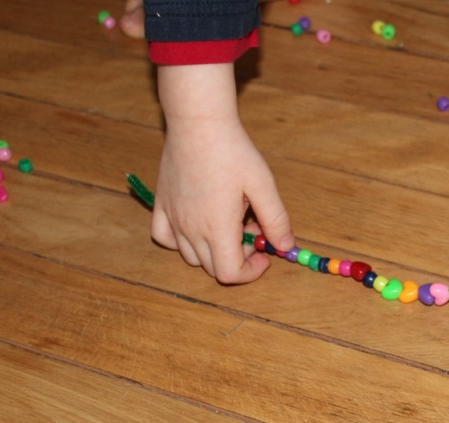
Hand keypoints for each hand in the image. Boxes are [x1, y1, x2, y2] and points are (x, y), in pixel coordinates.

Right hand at [151, 64, 293, 283]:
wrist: (199, 121)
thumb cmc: (233, 150)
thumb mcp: (263, 184)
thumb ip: (276, 219)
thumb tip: (287, 247)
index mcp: (217, 227)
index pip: (229, 274)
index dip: (251, 272)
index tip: (264, 254)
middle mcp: (191, 229)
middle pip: (213, 267)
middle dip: (237, 258)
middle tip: (251, 231)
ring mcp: (174, 218)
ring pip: (190, 256)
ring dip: (213, 250)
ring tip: (229, 223)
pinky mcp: (161, 204)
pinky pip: (164, 238)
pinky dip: (181, 242)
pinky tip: (196, 226)